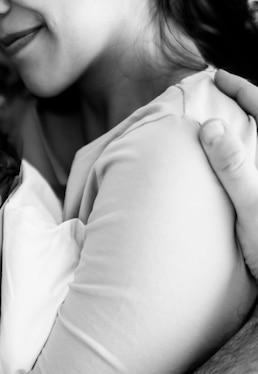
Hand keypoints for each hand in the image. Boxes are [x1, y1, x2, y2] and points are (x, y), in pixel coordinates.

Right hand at [199, 70, 257, 277]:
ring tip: (210, 122)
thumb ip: (235, 167)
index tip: (216, 76)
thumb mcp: (255, 208)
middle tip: (212, 95)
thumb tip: (209, 127)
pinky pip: (250, 167)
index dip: (242, 88)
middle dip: (240, 103)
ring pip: (257, 145)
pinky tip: (217, 162)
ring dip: (238, 128)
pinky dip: (234, 154)